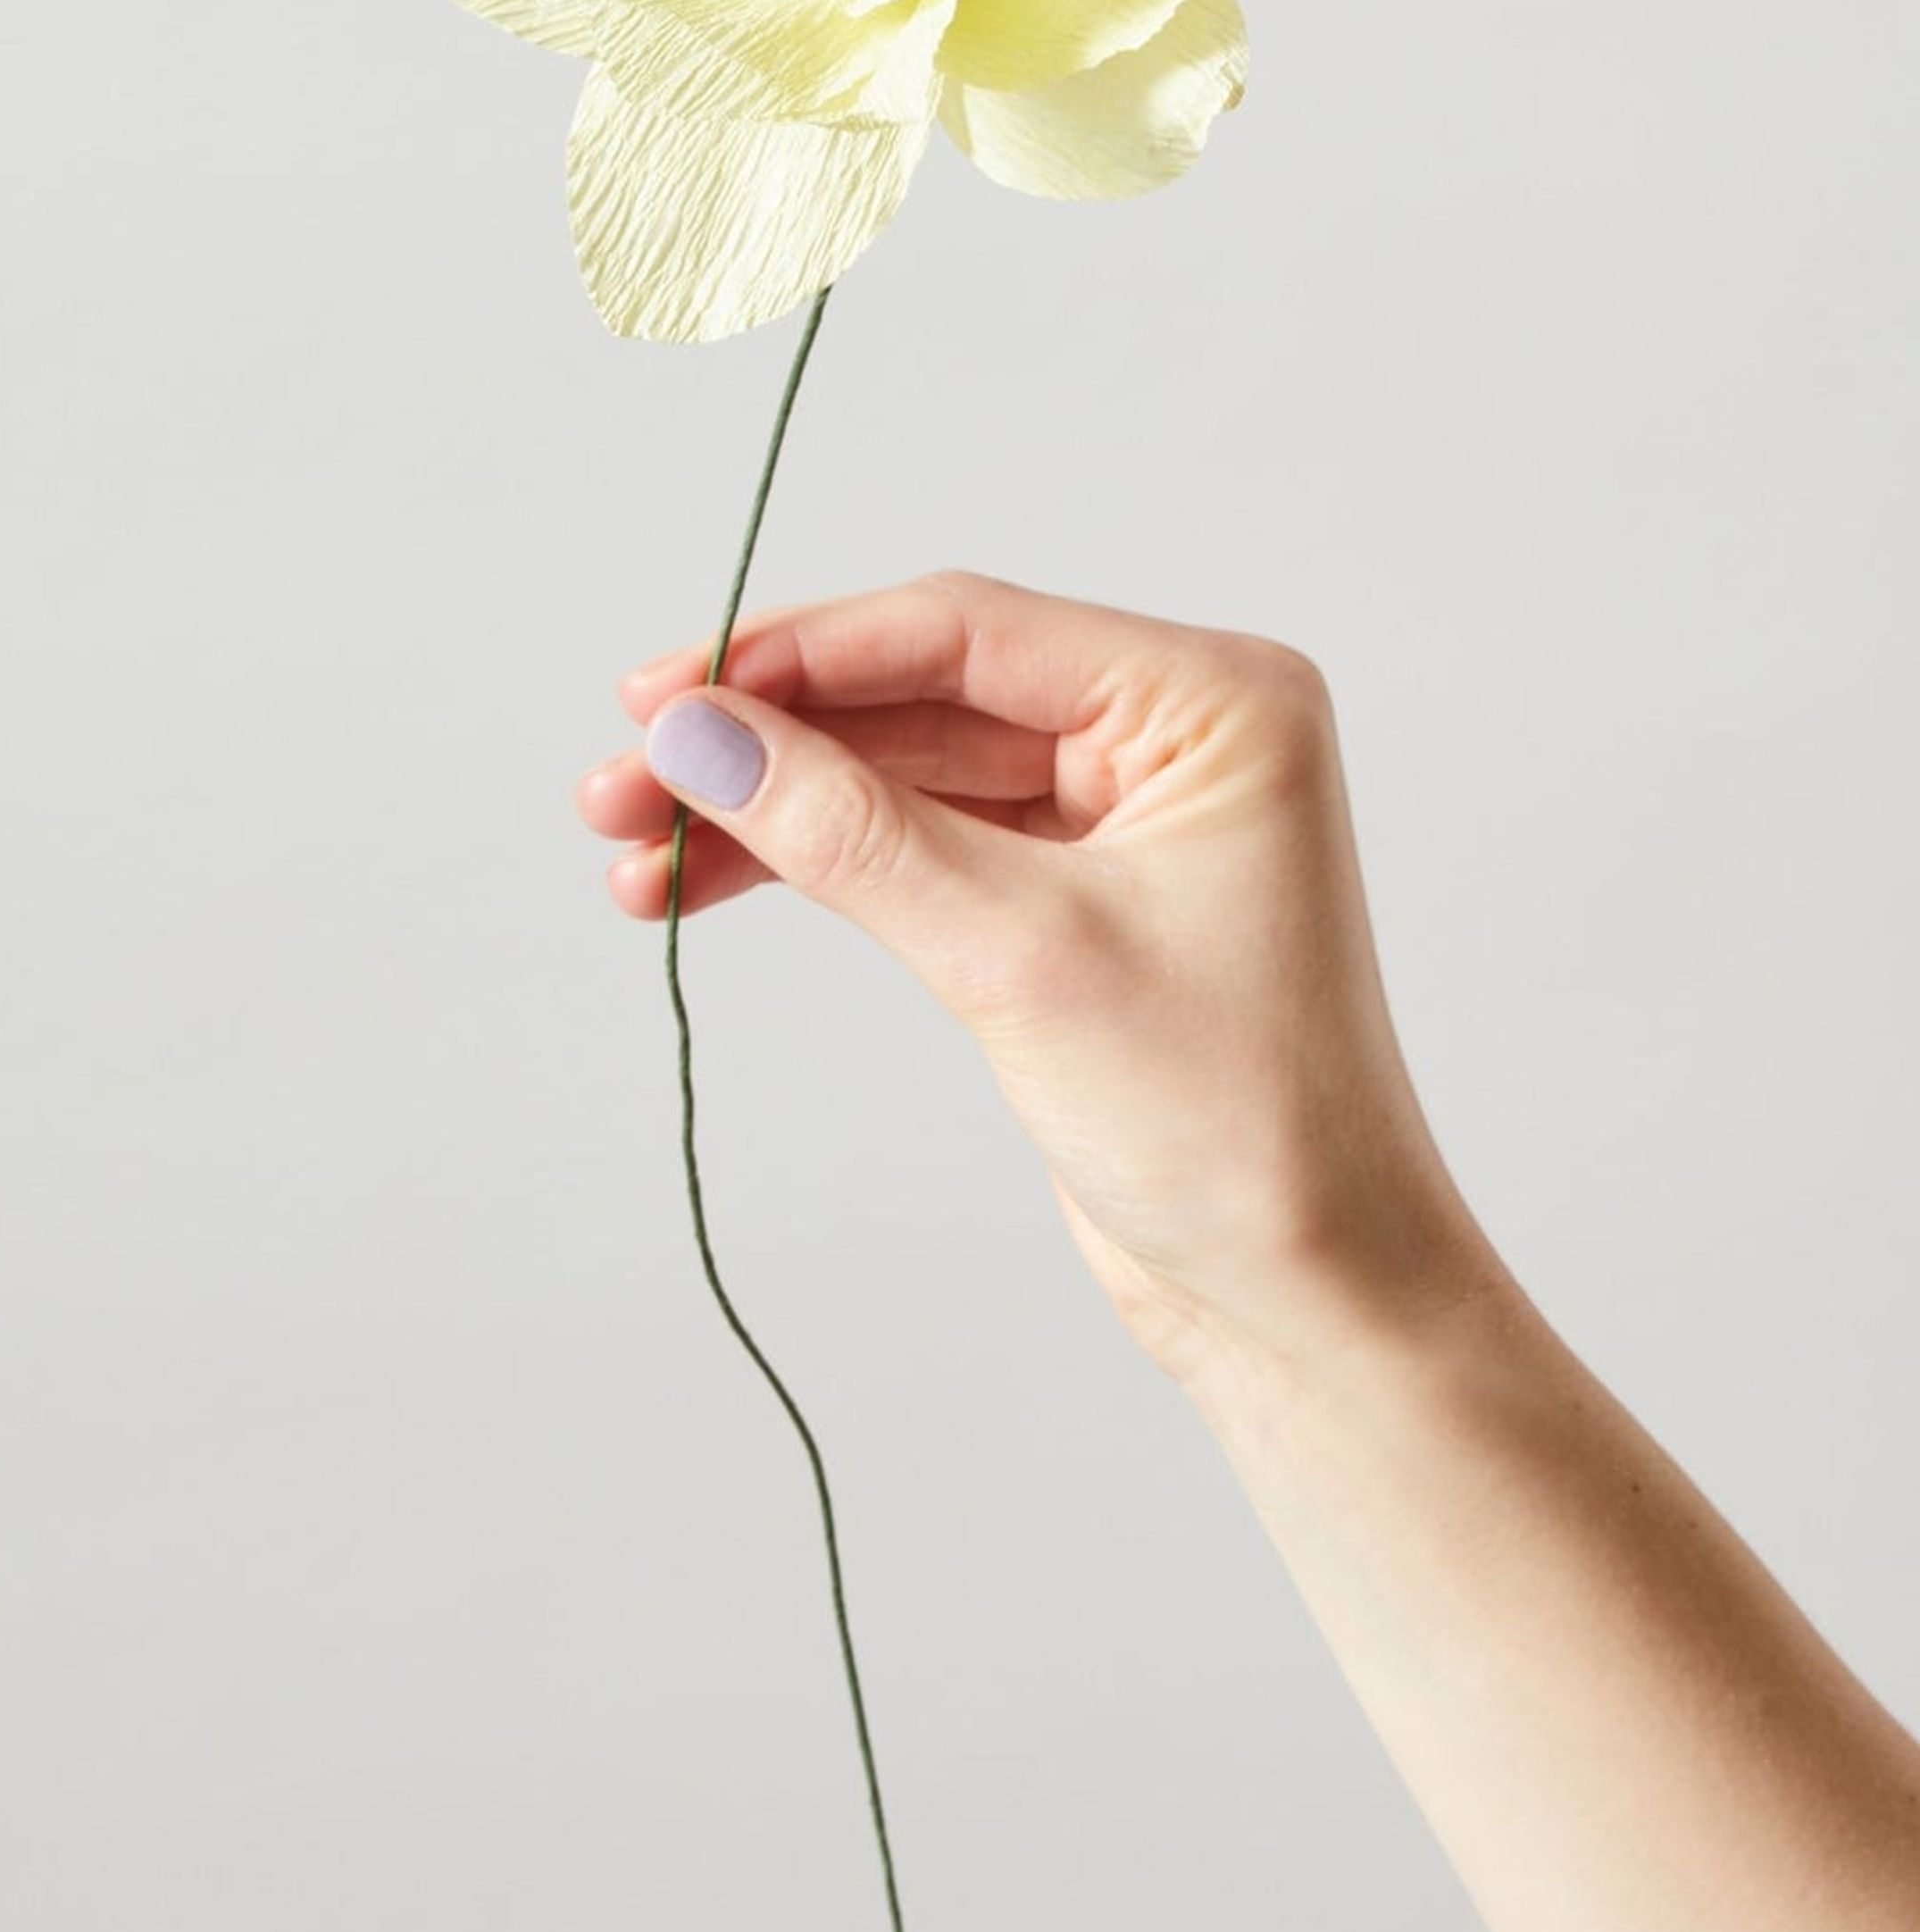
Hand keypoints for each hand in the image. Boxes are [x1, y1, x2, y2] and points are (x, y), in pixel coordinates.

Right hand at [577, 570, 1497, 1384]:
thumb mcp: (1016, 955)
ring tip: (634, 853)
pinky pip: (921, 842)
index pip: (966, 631)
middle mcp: (1173, 735)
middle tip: (621, 782)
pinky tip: (710, 882)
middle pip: (922, 693)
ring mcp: (1122, 817)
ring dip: (772, 807)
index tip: (661, 693)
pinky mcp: (1073, 899)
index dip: (800, 656)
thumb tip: (699, 734)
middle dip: (767, 741)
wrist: (1310, 1300)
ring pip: (906, 771)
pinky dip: (818, 862)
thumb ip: (849, 832)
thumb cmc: (1231, 1124)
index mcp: (1212, 701)